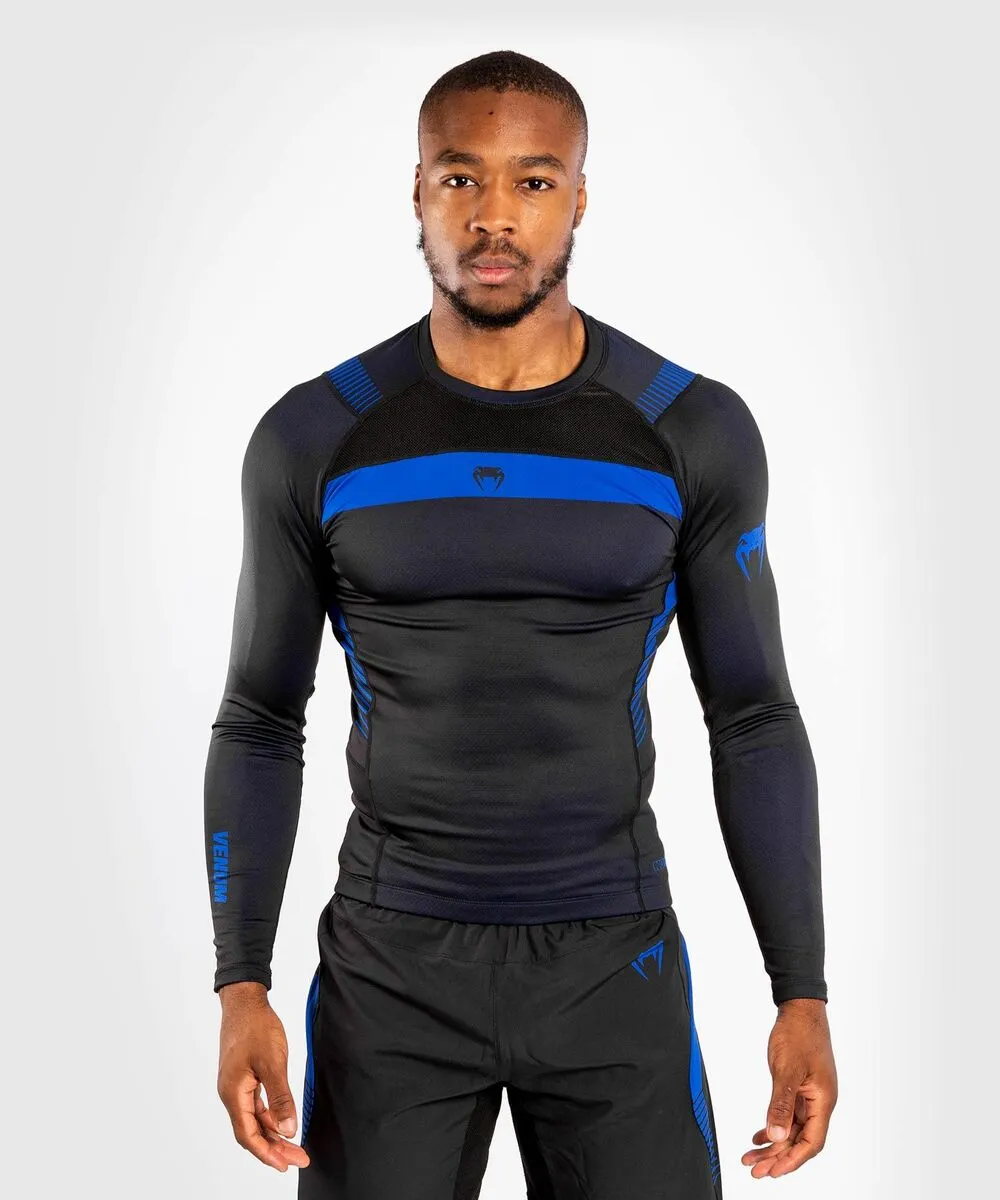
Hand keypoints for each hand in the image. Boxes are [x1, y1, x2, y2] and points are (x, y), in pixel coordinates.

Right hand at [216, 982, 310, 1171]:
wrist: (245, 1001)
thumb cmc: (256, 1027)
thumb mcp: (273, 1062)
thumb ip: (281, 1098)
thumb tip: (288, 1129)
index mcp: (233, 1093)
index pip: (248, 1135)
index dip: (267, 1153)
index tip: (286, 1164)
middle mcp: (231, 1093)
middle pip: (251, 1131)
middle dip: (274, 1147)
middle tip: (298, 1158)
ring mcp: (237, 1085)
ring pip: (254, 1119)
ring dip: (273, 1133)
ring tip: (294, 1145)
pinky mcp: (244, 1077)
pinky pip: (256, 1105)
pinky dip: (270, 1116)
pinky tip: (284, 1120)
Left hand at [741, 997, 836, 1178]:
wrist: (800, 1009)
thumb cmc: (799, 1034)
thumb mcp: (787, 1069)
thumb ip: (781, 1104)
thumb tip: (777, 1135)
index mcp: (823, 1101)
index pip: (811, 1142)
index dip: (792, 1160)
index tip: (772, 1172)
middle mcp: (819, 1102)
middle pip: (800, 1140)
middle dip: (777, 1157)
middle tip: (754, 1170)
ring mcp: (810, 1095)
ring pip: (792, 1129)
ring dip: (773, 1144)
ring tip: (751, 1157)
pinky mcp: (800, 1088)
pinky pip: (788, 1115)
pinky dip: (773, 1126)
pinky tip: (758, 1136)